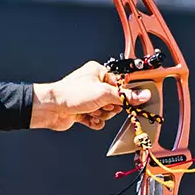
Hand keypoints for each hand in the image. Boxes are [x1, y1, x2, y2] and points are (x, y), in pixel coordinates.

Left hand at [30, 61, 150, 131]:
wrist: (51, 108)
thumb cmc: (70, 93)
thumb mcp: (103, 93)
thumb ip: (125, 96)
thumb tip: (143, 95)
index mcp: (98, 72)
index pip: (120, 84)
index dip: (123, 95)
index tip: (128, 102)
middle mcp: (92, 84)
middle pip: (114, 100)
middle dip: (110, 107)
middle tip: (103, 106)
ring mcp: (87, 99)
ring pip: (106, 111)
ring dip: (101, 115)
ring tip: (92, 112)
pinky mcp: (82, 111)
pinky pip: (97, 119)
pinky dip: (95, 121)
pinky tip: (89, 119)